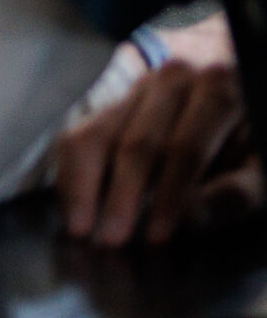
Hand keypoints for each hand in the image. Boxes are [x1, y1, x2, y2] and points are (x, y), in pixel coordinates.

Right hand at [54, 59, 261, 245]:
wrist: (235, 103)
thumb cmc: (252, 145)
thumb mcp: (262, 167)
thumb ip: (238, 190)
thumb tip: (191, 214)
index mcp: (217, 90)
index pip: (185, 147)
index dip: (170, 194)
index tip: (157, 235)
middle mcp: (171, 80)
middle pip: (136, 142)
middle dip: (122, 194)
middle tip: (110, 238)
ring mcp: (136, 90)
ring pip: (95, 135)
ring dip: (82, 185)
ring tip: (78, 225)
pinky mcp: (111, 105)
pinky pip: (77, 136)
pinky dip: (69, 175)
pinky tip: (70, 207)